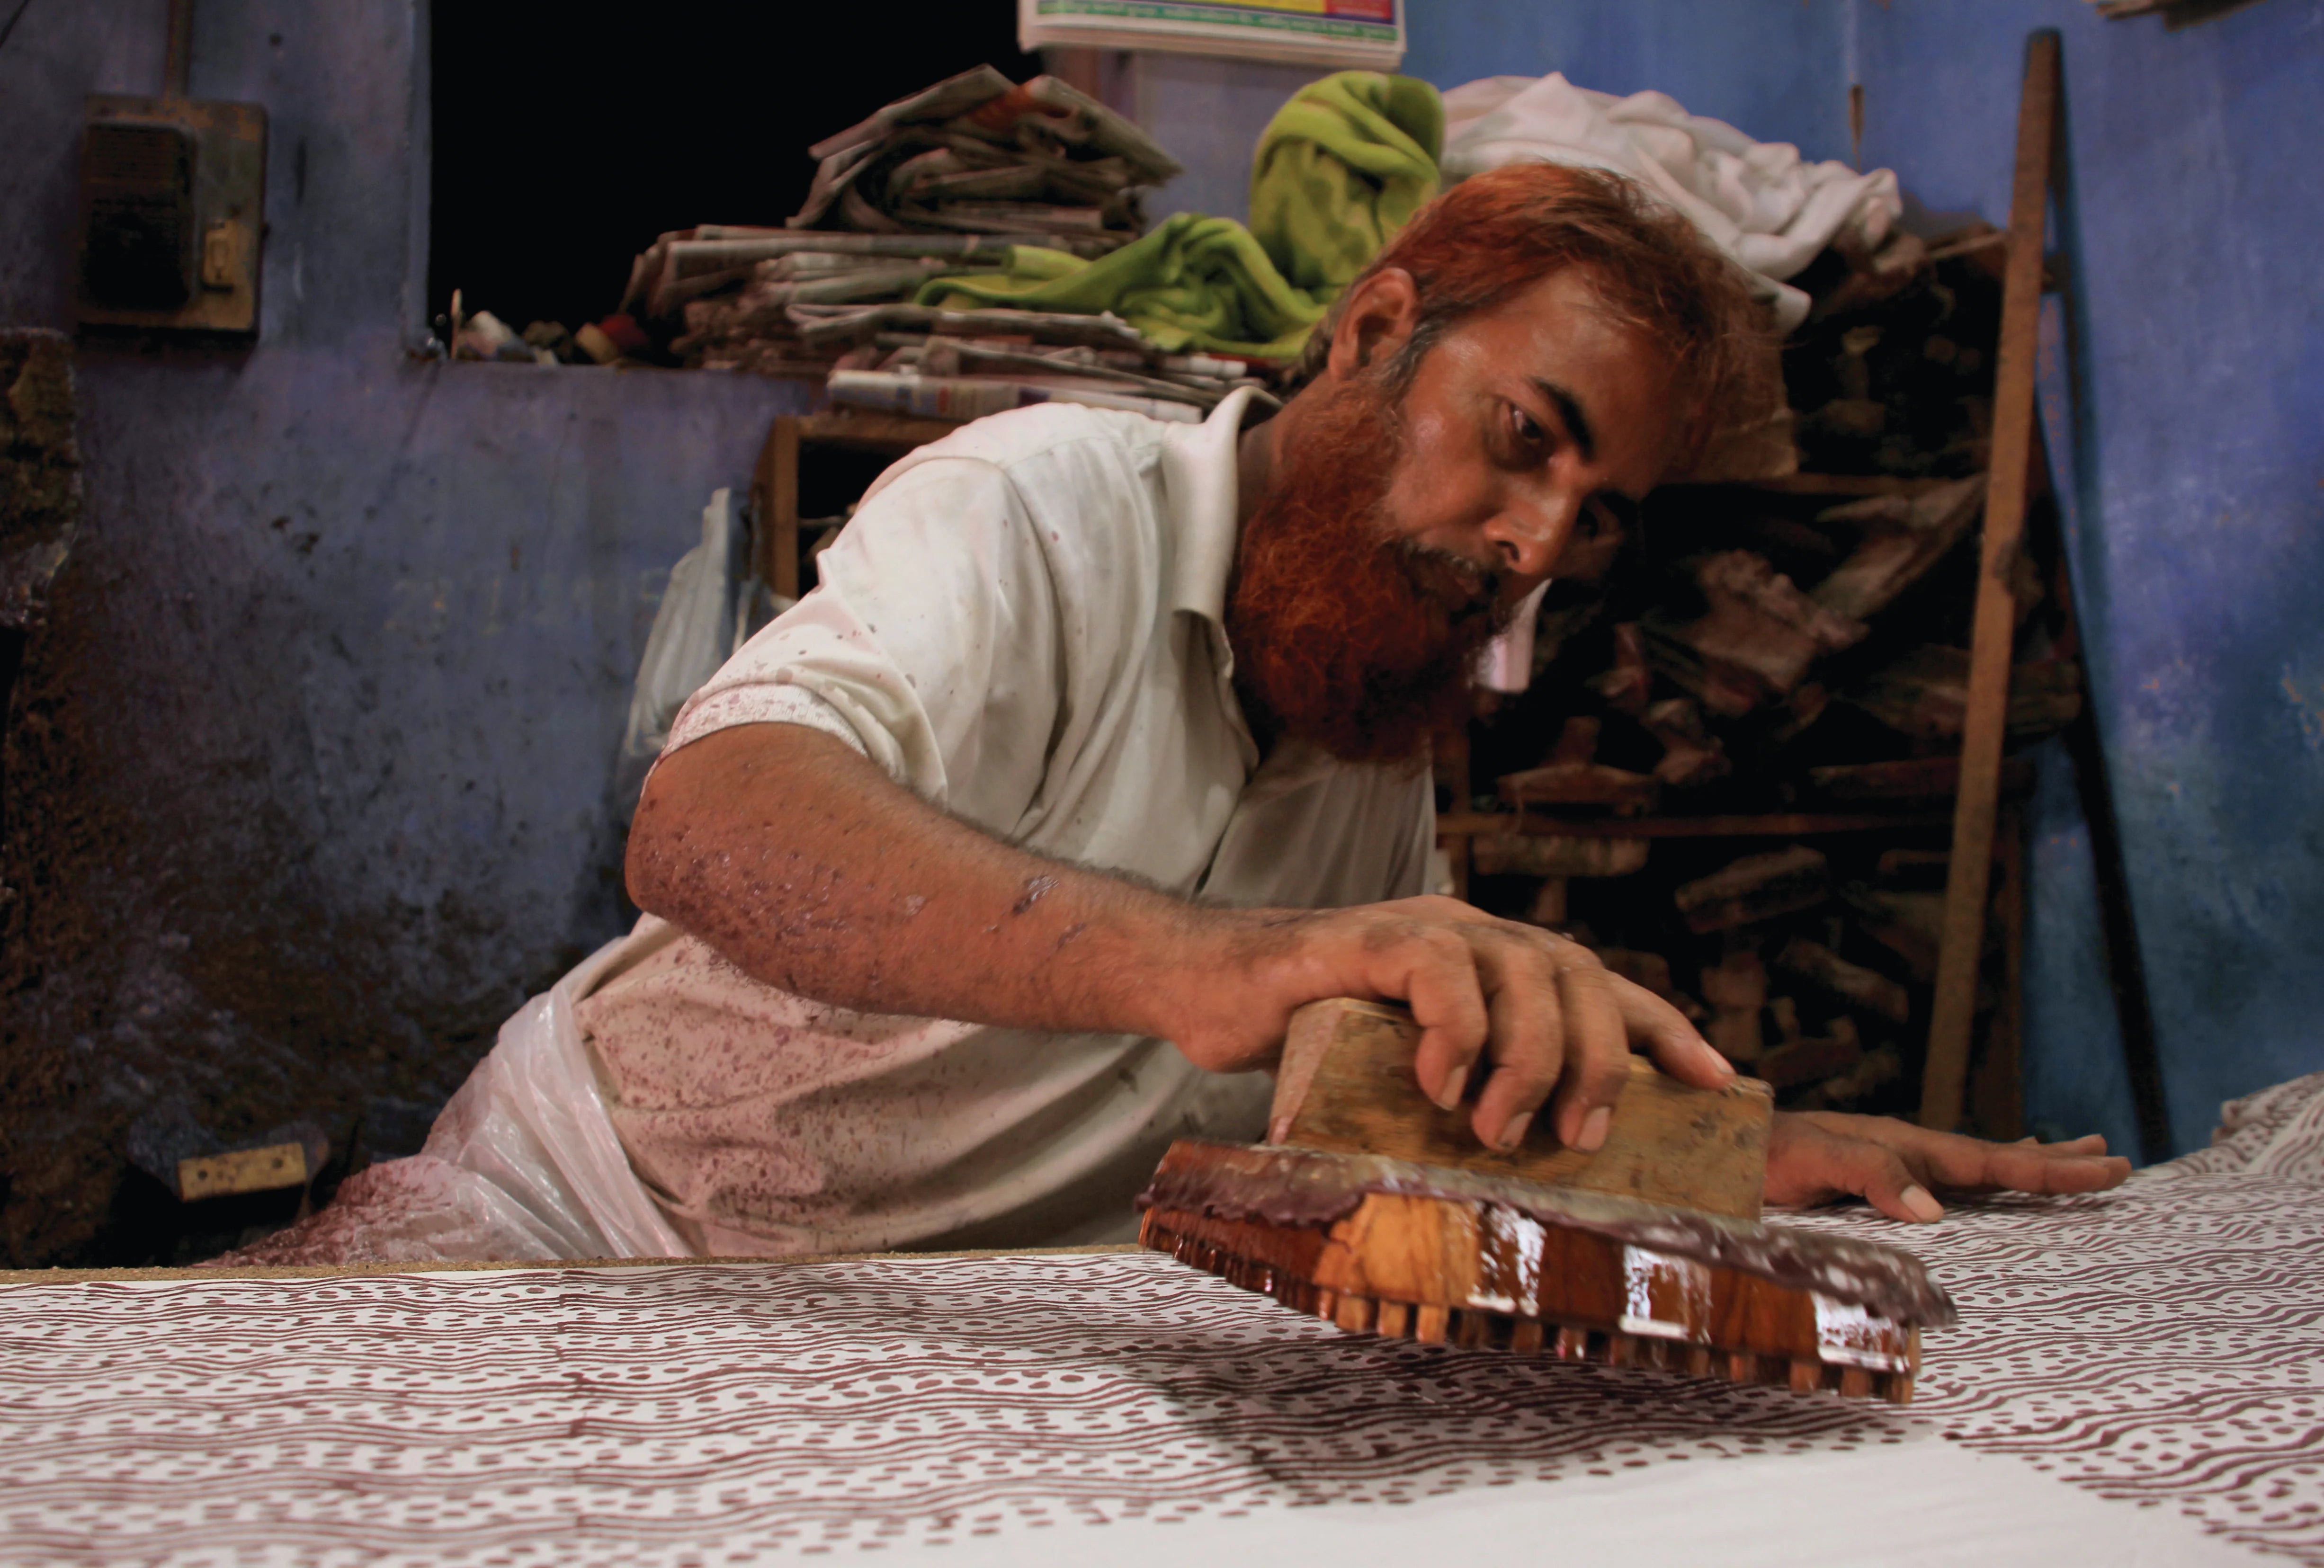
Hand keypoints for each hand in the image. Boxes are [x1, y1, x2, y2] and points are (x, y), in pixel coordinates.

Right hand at [1167, 895, 1733, 1154]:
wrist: (1207, 985)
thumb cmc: (1308, 1035)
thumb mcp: (1407, 1064)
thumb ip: (1467, 1085)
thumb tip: (1530, 1159)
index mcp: (1493, 958)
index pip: (1602, 980)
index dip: (1663, 1027)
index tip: (1716, 1079)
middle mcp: (1471, 929)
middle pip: (1579, 974)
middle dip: (1597, 1062)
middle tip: (1576, 1139)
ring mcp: (1421, 926)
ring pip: (1522, 972)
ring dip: (1526, 1061)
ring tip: (1494, 1129)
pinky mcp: (1366, 938)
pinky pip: (1440, 971)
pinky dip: (1455, 1031)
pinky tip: (1436, 1081)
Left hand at [1766, 1111, 2132, 1222]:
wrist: (1719, 1151)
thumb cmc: (1759, 1155)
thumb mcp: (1814, 1157)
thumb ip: (1872, 1174)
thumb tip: (1936, 1211)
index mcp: (1905, 1147)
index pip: (1993, 1159)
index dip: (2052, 1167)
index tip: (2109, 1164)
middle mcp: (1907, 1152)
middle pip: (1996, 1157)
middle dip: (2056, 1161)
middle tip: (2117, 1160)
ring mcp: (1893, 1164)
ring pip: (1976, 1165)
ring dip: (2025, 1162)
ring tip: (2073, 1155)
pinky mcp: (1873, 1182)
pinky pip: (1945, 1180)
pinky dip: (1979, 1178)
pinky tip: (1984, 1185)